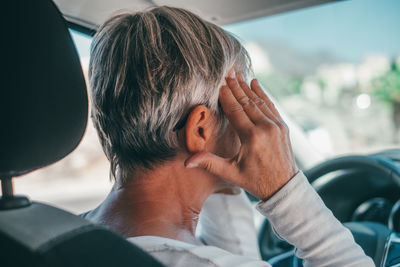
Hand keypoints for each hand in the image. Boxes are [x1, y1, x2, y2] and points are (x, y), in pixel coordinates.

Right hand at [185, 73, 297, 199]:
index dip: (226, 97)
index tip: (219, 84)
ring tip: (239, 75)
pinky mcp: (283, 127)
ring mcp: (277, 126)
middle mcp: (266, 128)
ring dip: (248, 87)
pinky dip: (263, 94)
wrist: (283, 187)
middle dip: (236, 87)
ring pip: (259, 101)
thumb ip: (209, 163)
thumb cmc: (255, 181)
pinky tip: (257, 83)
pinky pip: (271, 106)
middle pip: (247, 102)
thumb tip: (187, 162)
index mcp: (252, 137)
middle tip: (228, 72)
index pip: (236, 111)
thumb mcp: (230, 173)